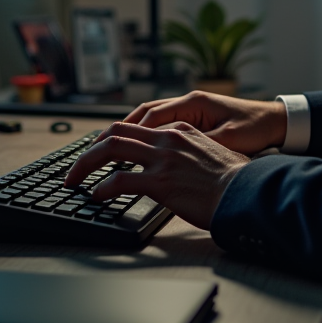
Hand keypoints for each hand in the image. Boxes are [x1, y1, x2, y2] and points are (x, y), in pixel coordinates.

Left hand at [63, 122, 249, 229]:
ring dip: (85, 164)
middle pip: (115, 132)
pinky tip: (96, 195)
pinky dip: (102, 187)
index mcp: (180, 131)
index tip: (99, 151)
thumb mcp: (214, 155)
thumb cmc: (236, 181)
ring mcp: (162, 159)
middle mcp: (168, 139)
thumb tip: (182, 167)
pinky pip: (120, 180)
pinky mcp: (160, 182)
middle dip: (89, 149)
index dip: (112, 138)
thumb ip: (191, 154)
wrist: (248, 192)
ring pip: (110, 149)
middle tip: (76, 167)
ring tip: (74, 180)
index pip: (136, 127)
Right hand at [121, 91, 287, 156]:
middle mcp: (189, 102)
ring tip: (110, 147)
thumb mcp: (229, 140)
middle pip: (144, 113)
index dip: (130, 134)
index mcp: (194, 104)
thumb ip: (200, 145)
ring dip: (131, 131)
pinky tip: (138, 148)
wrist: (277, 121)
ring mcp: (191, 109)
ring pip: (151, 117)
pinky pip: (163, 123)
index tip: (111, 149)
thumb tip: (172, 157)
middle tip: (98, 147)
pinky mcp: (196, 119)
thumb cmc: (256, 129)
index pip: (152, 117)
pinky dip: (146, 134)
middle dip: (120, 129)